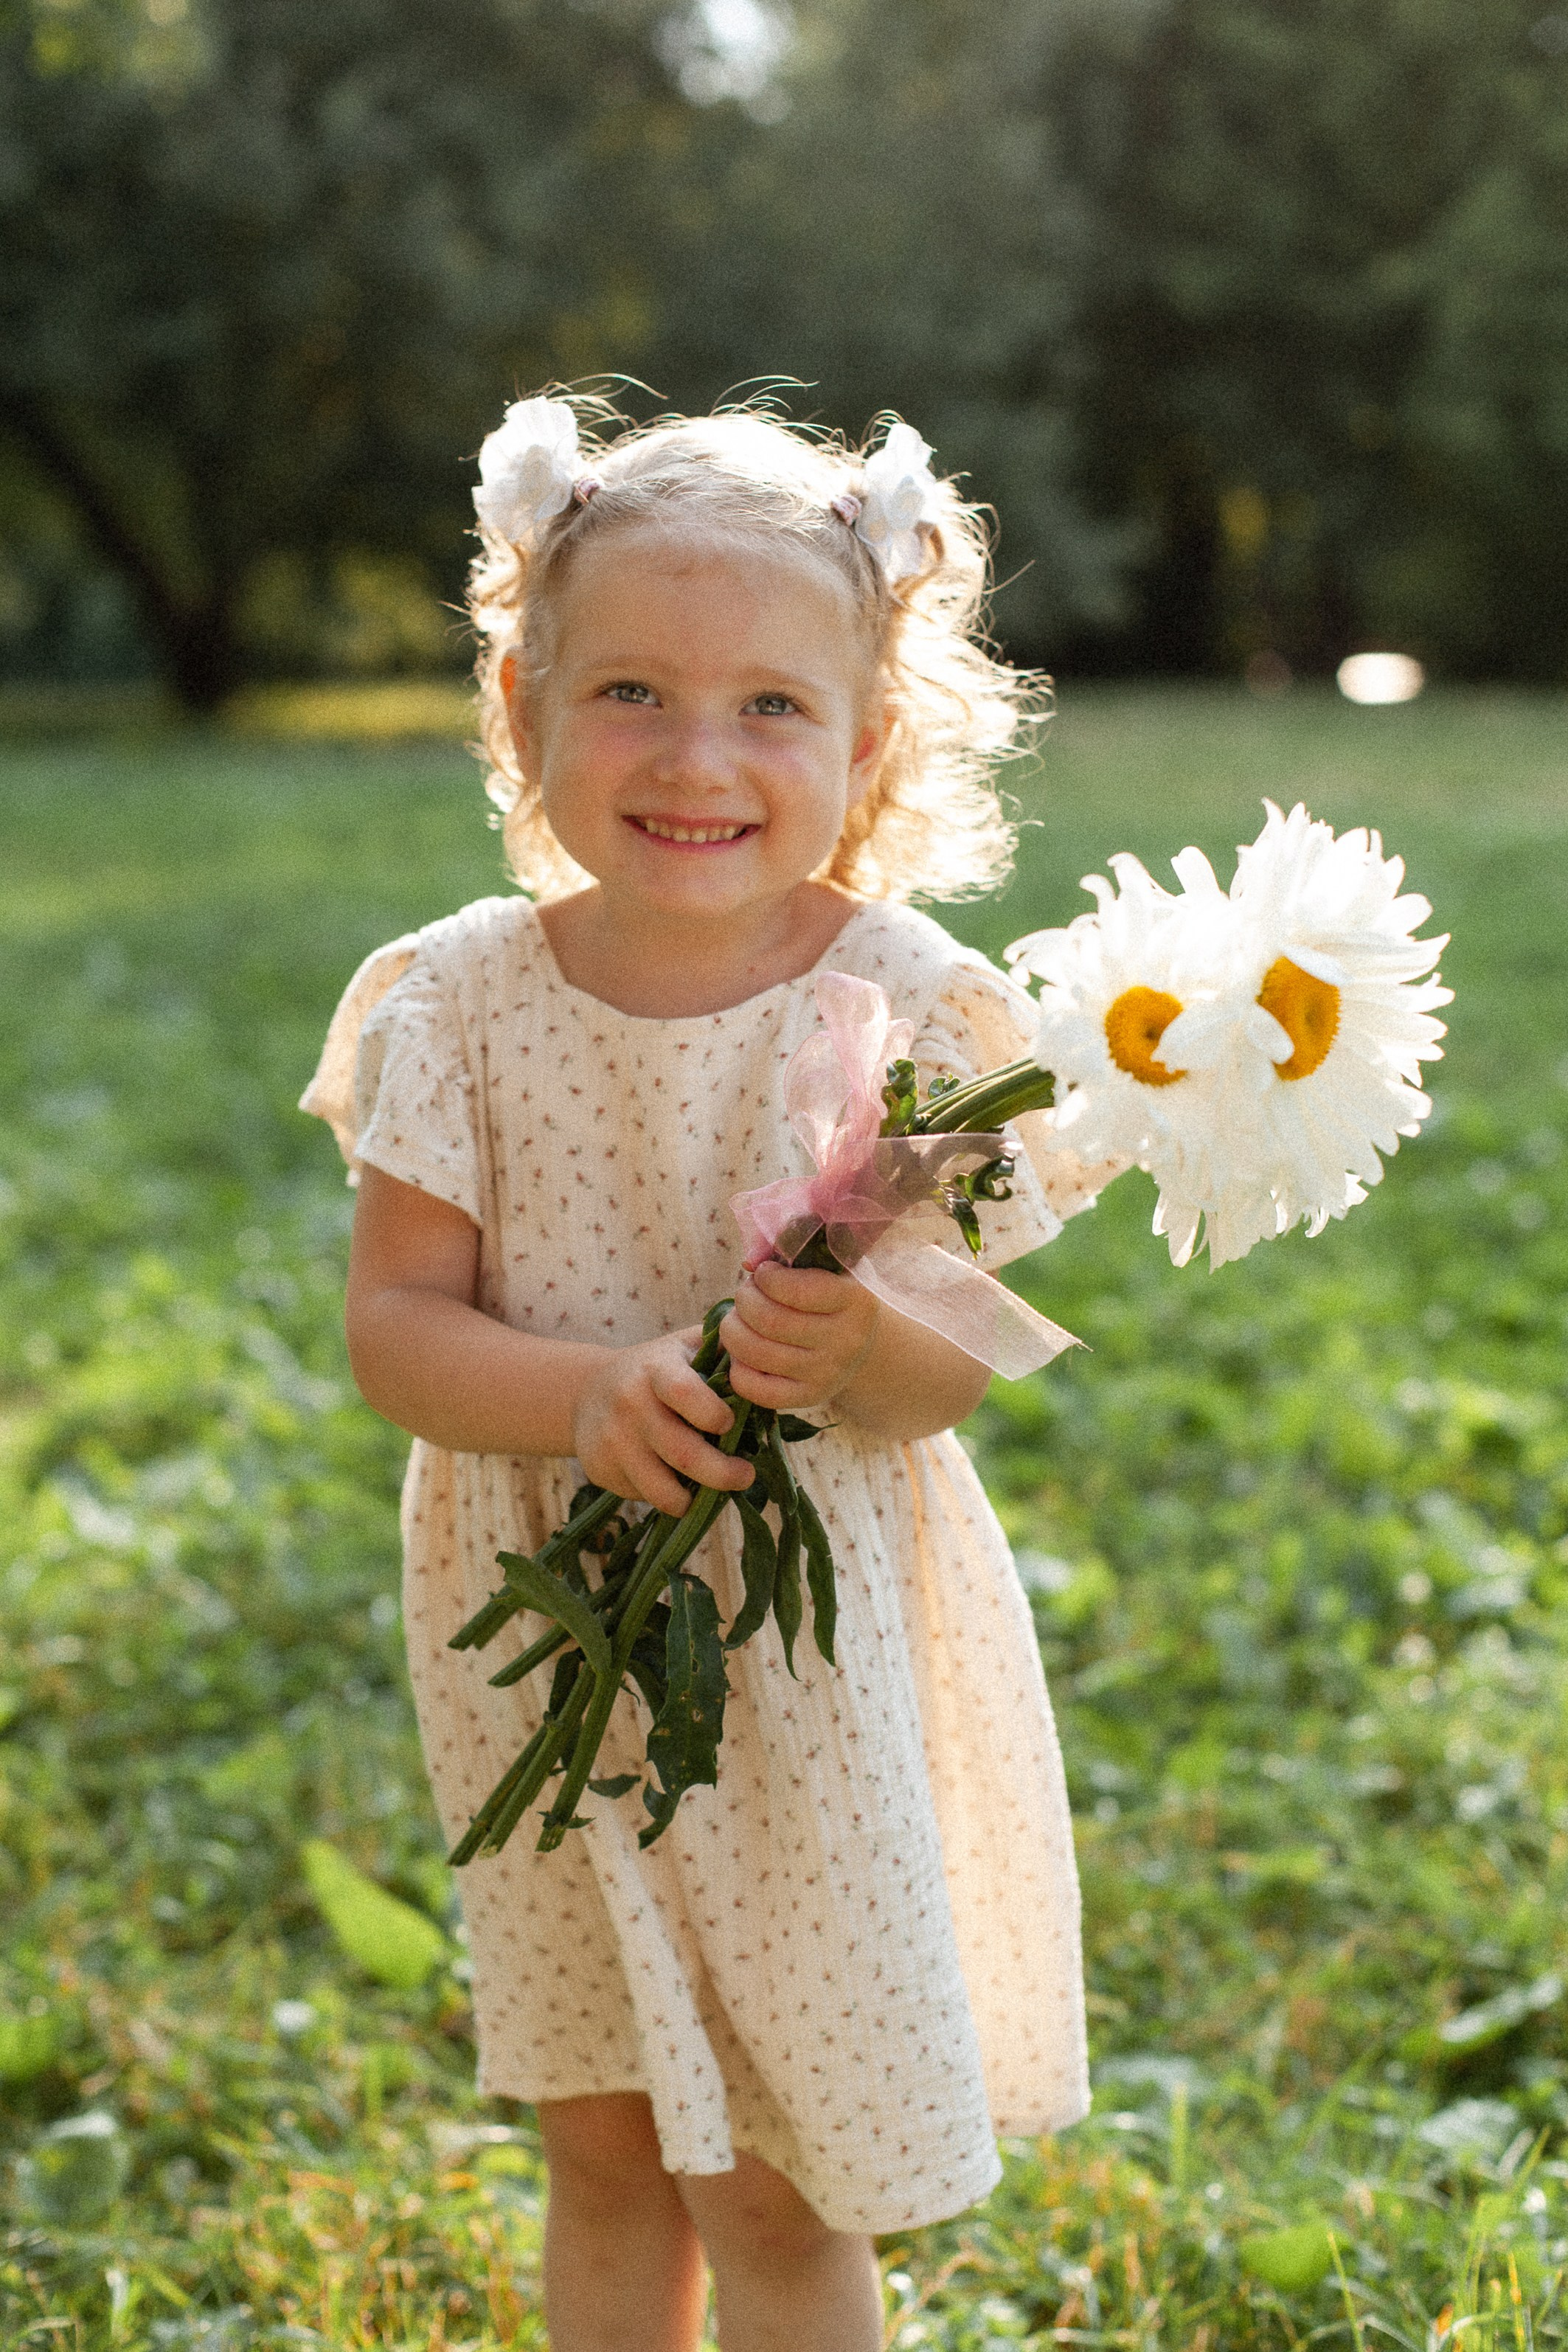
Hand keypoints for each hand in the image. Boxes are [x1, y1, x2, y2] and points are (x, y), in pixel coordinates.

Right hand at [571, 1329, 755, 1515]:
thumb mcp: (685, 1347)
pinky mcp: (600, 1469)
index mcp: (656, 1369)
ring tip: (709, 1493)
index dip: (714, 1414)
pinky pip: (643, 1496)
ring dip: (694, 1500)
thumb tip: (773, 1368)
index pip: (684, 1392)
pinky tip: (672, 1481)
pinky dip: (664, 1497)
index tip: (730, 1425)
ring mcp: (613, 1440)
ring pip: (661, 1491)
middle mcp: (630, 1404)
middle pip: (683, 1454)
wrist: (586, 1390)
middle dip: (723, 1474)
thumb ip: (726, 1350)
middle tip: (745, 1476)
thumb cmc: (656, 1369)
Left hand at [721, 1262, 878, 1413]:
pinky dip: (737, 1366)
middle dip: (744, 1301)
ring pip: (756, 1352)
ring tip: (739, 1319)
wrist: (860, 1345)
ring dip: (733, 1329)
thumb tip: (749, 1262)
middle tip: (745, 1295)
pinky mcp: (808, 1398)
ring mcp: (827, 1374)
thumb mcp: (828, 1266)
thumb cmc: (834, 1295)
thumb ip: (793, 1253)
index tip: (763, 1273)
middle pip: (769, 1321)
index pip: (797, 1290)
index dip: (766, 1278)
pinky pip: (755, 1388)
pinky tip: (744, 1351)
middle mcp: (846, 1341)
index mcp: (856, 1300)